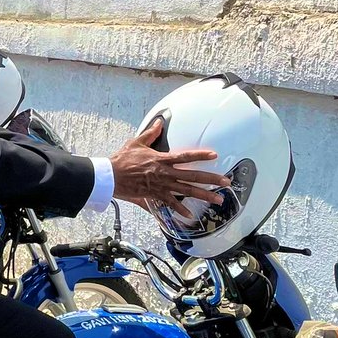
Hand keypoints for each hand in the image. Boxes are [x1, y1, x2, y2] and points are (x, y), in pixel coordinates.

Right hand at [109, 120, 227, 215]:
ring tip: (217, 200)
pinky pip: (170, 203)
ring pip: (187, 191)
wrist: (111, 176)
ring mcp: (161, 185)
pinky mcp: (155, 195)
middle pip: (192, 176)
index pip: (185, 156)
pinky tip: (189, 215)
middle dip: (211, 179)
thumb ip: (151, 133)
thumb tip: (159, 123)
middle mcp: (165, 173)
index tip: (214, 155)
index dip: (200, 155)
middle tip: (226, 183)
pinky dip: (180, 209)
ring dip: (203, 195)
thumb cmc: (122, 160)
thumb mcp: (136, 143)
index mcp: (162, 159)